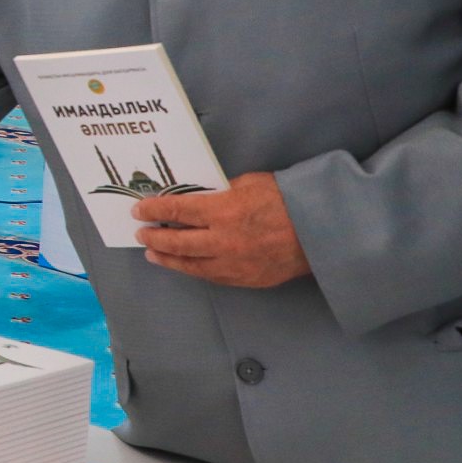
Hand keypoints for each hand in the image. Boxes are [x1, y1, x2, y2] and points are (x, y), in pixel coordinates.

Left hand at [133, 172, 311, 287]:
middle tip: (142, 233)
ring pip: (190, 265)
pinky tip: (184, 265)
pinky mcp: (244, 279)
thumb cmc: (287, 200)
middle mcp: (224, 240)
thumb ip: (220, 191)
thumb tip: (197, 197)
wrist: (321, 231)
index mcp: (224, 211)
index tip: (140, 209)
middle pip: (177, 241)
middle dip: (155, 237)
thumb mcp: (249, 183)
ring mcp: (233, 263)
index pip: (177, 210)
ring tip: (153, 253)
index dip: (154, 209)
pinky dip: (193, 269)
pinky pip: (211, 276)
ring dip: (168, 258)